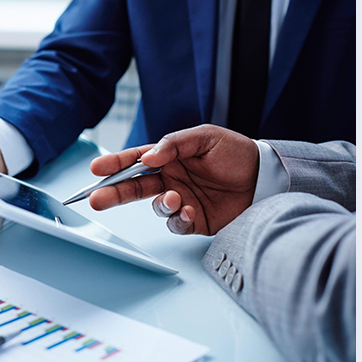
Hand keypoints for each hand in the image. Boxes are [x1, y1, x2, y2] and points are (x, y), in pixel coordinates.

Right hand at [89, 124, 258, 235]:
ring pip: (155, 207)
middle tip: (96, 198)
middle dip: (113, 193)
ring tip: (174, 198)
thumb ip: (174, 144)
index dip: (115, 165)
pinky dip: (178, 219)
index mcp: (169, 158)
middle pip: (134, 187)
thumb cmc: (236, 152)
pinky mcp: (194, 219)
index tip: (97, 169)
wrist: (265, 177)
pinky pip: (176, 223)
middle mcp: (171, 179)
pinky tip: (188, 210)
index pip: (136, 161)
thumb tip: (147, 158)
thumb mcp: (205, 137)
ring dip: (159, 204)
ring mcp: (181, 200)